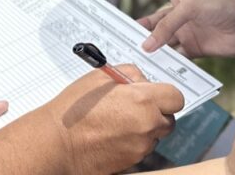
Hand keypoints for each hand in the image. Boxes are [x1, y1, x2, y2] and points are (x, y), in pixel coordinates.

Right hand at [39, 65, 183, 174]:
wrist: (57, 142)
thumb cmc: (75, 109)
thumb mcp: (101, 76)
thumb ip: (130, 73)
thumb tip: (143, 80)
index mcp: (143, 100)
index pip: (176, 98)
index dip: (166, 95)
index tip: (155, 94)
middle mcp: (147, 125)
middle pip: (169, 119)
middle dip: (156, 112)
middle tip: (135, 107)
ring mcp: (141, 146)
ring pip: (155, 135)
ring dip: (144, 128)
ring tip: (117, 121)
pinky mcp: (132, 161)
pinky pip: (141, 149)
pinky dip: (132, 141)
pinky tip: (112, 134)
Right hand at [127, 0, 234, 58]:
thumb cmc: (224, 7)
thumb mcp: (190, 8)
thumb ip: (167, 26)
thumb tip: (147, 45)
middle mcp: (184, 14)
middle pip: (157, 19)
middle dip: (143, 25)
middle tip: (126, 34)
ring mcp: (189, 32)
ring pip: (164, 39)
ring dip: (153, 45)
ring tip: (136, 52)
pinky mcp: (196, 49)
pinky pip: (177, 55)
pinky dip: (167, 60)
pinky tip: (156, 64)